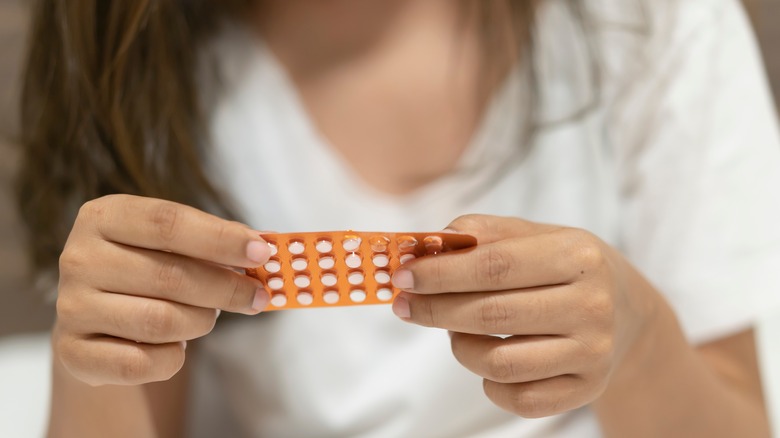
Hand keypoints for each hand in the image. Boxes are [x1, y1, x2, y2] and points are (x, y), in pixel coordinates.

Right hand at [54, 195, 271, 385]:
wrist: (98, 319)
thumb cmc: (149, 270)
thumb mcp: (174, 244)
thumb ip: (214, 242)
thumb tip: (261, 250)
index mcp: (104, 217)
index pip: (168, 222)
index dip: (220, 238)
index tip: (262, 252)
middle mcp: (79, 258)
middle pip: (170, 276)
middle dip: (226, 289)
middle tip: (257, 296)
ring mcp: (71, 307)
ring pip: (161, 321)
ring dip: (201, 322)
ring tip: (207, 317)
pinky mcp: (73, 353)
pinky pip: (143, 363)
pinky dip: (174, 358)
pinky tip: (176, 346)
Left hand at [390, 214, 655, 416]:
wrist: (629, 313)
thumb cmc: (567, 268)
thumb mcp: (536, 235)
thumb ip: (484, 233)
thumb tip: (428, 244)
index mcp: (578, 256)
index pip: (494, 266)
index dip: (440, 273)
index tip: (403, 275)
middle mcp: (591, 306)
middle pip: (491, 315)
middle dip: (434, 310)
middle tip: (404, 304)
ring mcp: (592, 353)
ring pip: (499, 364)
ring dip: (459, 346)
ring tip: (453, 330)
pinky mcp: (587, 389)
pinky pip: (518, 398)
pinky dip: (488, 382)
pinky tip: (487, 359)